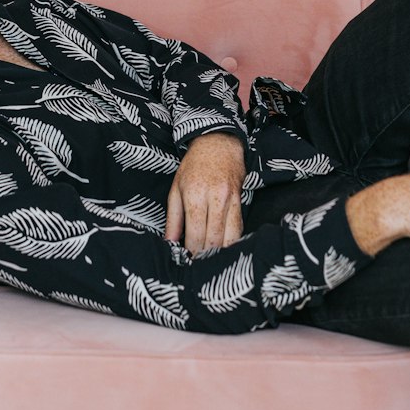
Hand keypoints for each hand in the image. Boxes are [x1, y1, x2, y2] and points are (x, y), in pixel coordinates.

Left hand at [165, 132, 245, 254]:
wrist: (218, 144)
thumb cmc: (193, 166)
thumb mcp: (176, 189)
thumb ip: (173, 219)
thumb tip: (169, 243)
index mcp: (194, 195)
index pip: (195, 234)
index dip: (191, 252)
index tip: (187, 261)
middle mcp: (215, 198)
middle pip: (213, 239)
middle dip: (205, 256)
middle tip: (198, 266)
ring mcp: (230, 200)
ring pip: (229, 237)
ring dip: (219, 253)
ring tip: (211, 261)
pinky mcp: (240, 201)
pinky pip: (238, 228)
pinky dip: (232, 242)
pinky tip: (224, 250)